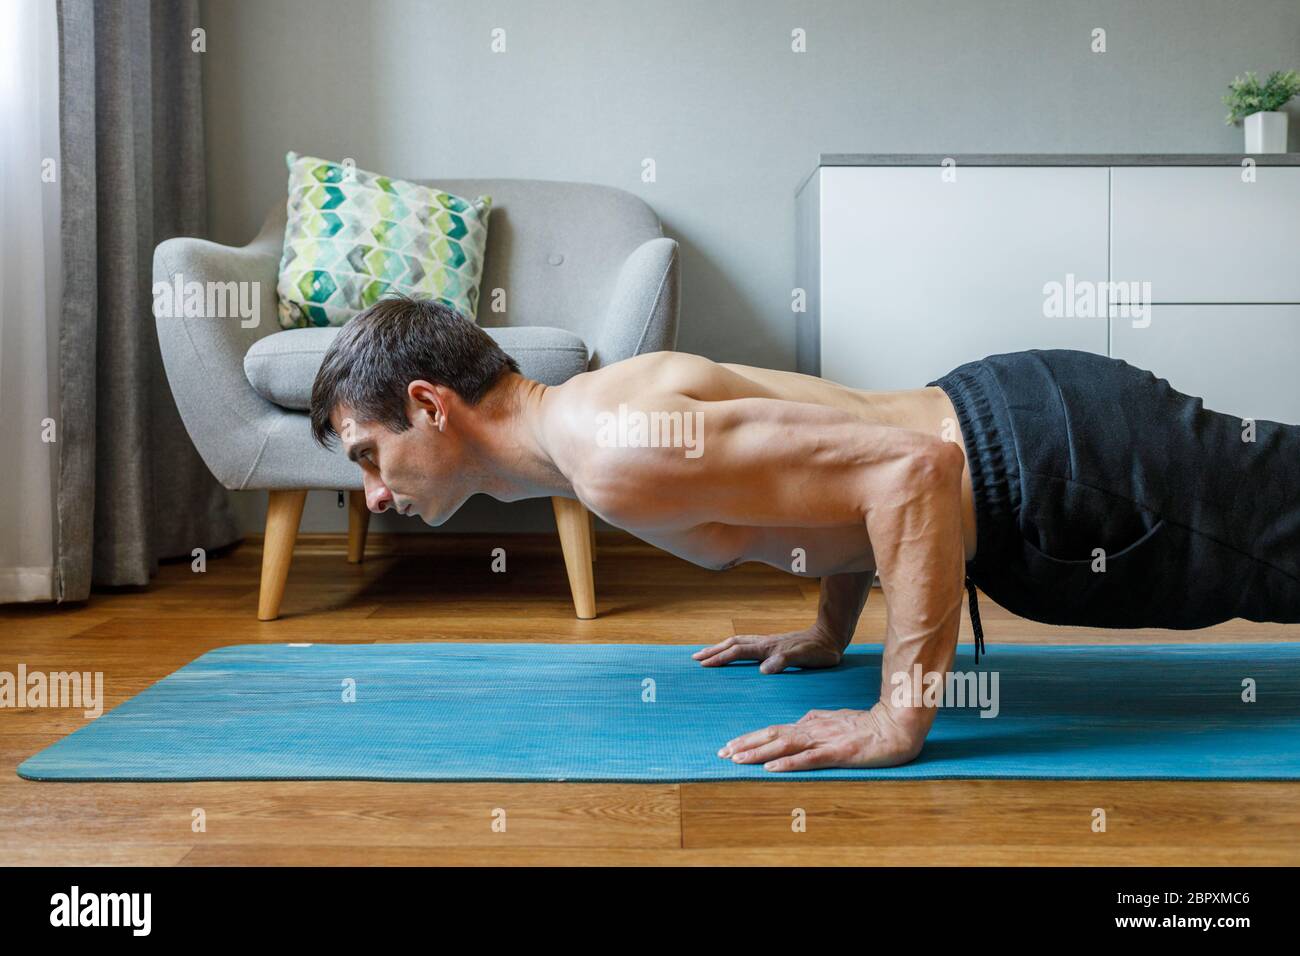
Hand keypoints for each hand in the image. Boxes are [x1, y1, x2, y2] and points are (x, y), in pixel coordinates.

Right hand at [692, 625, 845, 673]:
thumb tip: (763, 670)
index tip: (703, 664)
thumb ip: (784, 662)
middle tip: (695, 658)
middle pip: (732, 644)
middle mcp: (764, 643)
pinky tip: (732, 652)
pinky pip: (746, 644)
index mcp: (768, 648)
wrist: (830, 636)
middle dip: (713, 651)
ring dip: (720, 647)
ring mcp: (767, 642)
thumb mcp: (805, 658)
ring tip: (706, 653)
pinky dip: (732, 647)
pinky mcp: (772, 645)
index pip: (738, 652)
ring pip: (738, 642)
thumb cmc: (820, 651)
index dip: (720, 658)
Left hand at [717, 702, 925, 770]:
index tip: (730, 746)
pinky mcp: (837, 753)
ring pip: (784, 745)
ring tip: (737, 759)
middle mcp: (812, 729)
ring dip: (758, 752)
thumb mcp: (835, 719)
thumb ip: (816, 720)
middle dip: (745, 744)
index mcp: (810, 723)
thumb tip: (799, 722)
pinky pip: (808, 759)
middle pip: (772, 735)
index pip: (774, 730)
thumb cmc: (867, 724)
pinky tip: (771, 768)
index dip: (750, 738)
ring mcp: (824, 740)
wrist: (894, 726)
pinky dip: (787, 763)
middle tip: (721, 753)